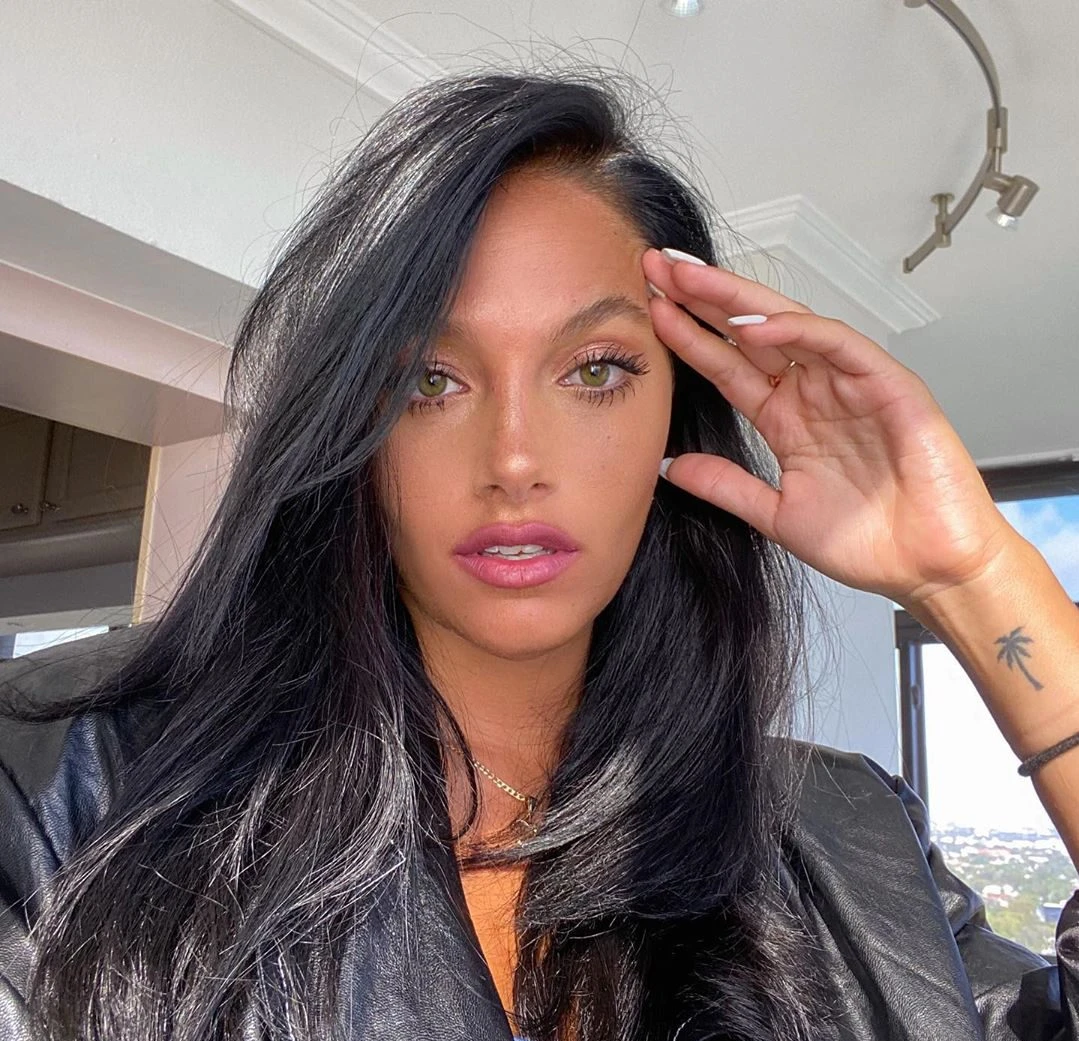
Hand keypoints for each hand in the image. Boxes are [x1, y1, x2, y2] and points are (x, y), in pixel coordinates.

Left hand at [641, 247, 1020, 606]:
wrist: (926, 568)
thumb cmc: (868, 542)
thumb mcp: (777, 514)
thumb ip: (726, 485)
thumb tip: (670, 467)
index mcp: (787, 419)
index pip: (728, 365)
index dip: (689, 337)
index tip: (650, 312)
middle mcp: (814, 393)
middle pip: (750, 333)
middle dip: (703, 299)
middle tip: (657, 269)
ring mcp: (849, 383)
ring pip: (788, 324)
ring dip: (738, 301)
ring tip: (690, 282)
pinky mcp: (887, 383)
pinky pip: (836, 344)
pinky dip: (796, 331)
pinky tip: (752, 324)